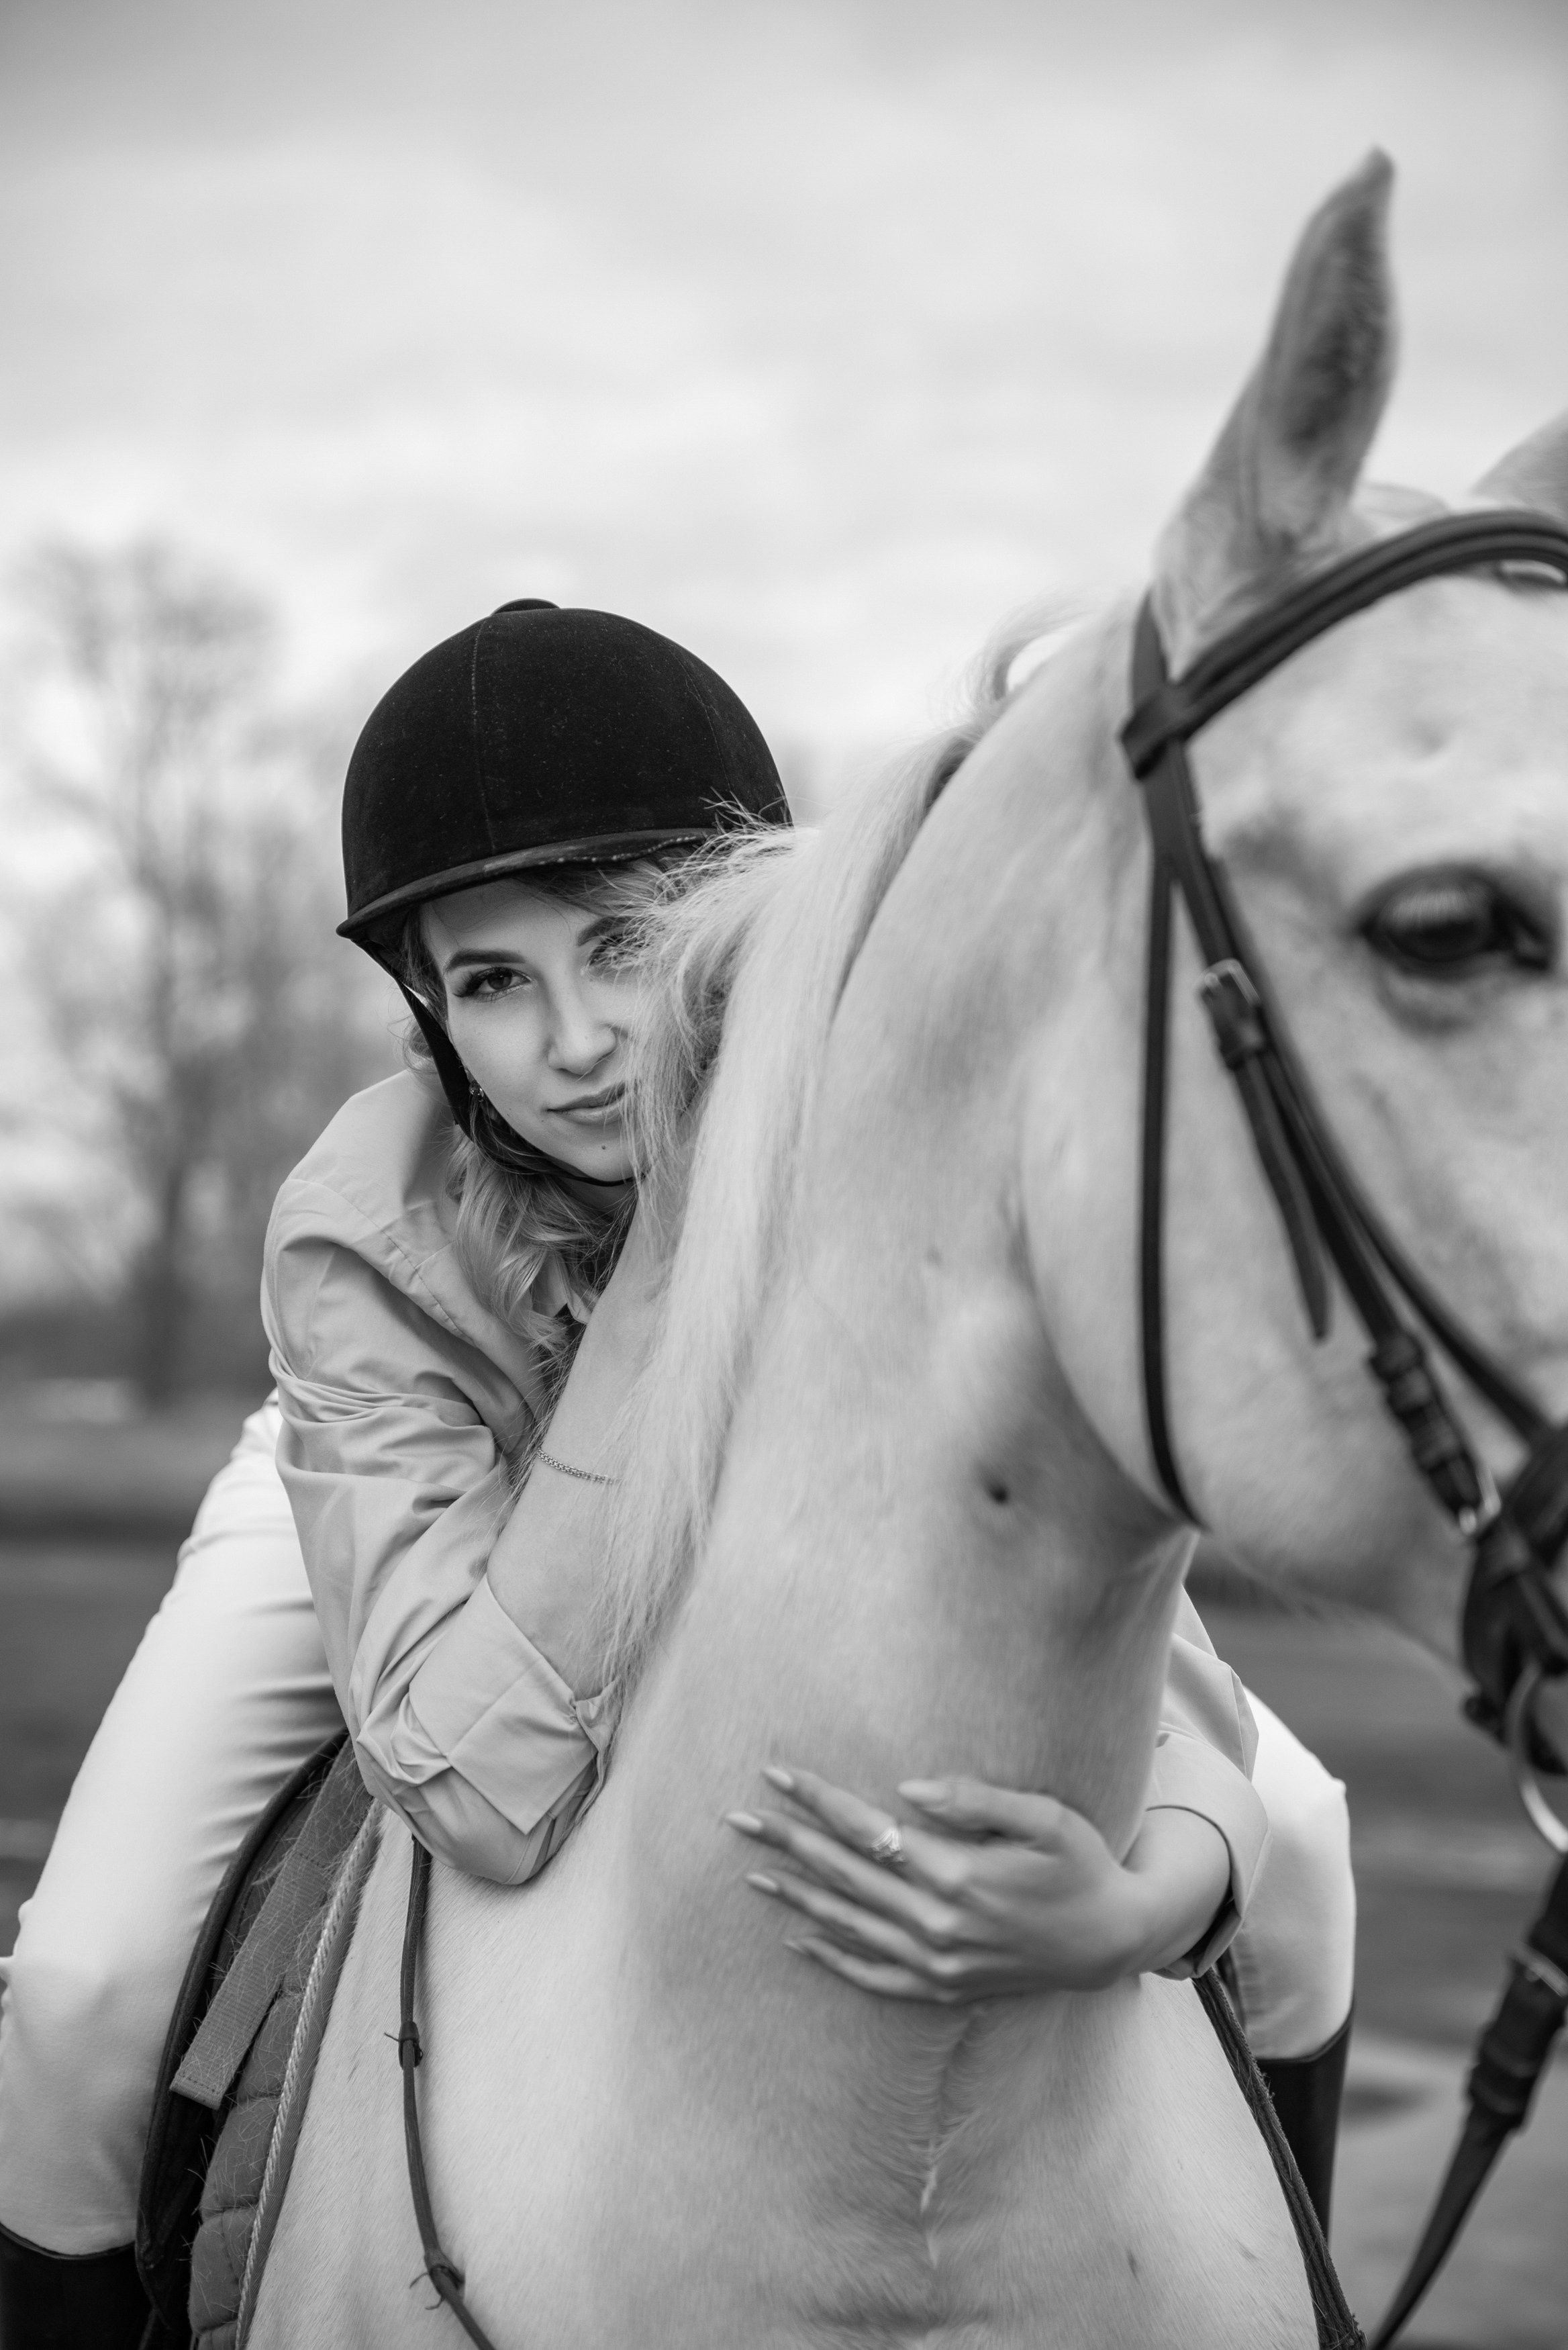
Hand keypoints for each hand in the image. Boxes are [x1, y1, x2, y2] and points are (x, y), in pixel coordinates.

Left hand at [725, 1766, 1230, 2004]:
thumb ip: (975, 1800)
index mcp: (957, 1875)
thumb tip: (903, 1791)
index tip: (776, 1774)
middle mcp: (937, 1925)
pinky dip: (832, 1957)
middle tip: (736, 1818)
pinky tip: (797, 1937)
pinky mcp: (943, 1989)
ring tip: (751, 1872)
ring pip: (848, 1925)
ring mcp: (937, 1964)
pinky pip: (872, 1975)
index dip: (819, 1800)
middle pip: (845, 1875)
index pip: (869, 1831)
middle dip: (788, 1843)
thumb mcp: (1045, 1818)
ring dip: (797, 1896)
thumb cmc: (1081, 1865)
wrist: (1112, 1941)